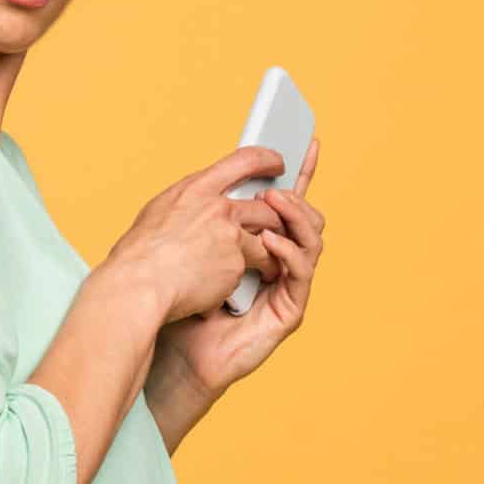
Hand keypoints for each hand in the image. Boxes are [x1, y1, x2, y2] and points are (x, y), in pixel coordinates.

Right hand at [100, 145, 290, 322]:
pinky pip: (258, 265)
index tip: (277, 163)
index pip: (243, 160)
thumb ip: (186, 205)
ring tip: (268, 263)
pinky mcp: (237, 261)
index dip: (266, 159)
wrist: (139, 283)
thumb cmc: (139, 256)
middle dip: (277, 217)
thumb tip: (193, 207)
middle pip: (265, 204)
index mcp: (194, 189)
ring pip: (269, 234)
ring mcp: (229, 233)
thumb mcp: (159, 213)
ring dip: (273, 248)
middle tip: (280, 225)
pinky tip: (247, 284)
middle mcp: (216, 206)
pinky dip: (255, 275)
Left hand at [155, 139, 326, 401]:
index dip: (302, 171)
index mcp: (257, 240)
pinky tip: (269, 241)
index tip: (309, 139)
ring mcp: (286, 285)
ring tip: (273, 201)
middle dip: (299, 193)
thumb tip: (221, 175)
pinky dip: (287, 251)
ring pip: (311, 240)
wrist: (172, 344)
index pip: (287, 200)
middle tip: (276, 183)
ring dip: (295, 215)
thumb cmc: (179, 296)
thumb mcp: (195, 242)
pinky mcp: (288, 310)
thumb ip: (214, 214)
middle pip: (307, 217)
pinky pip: (300, 273)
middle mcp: (278, 260)